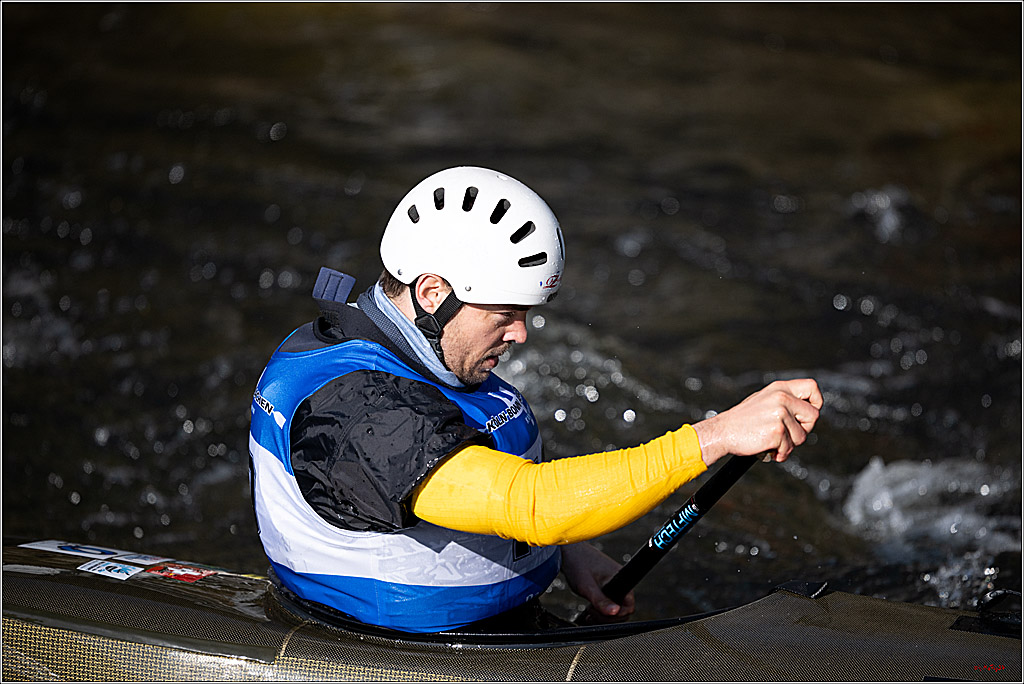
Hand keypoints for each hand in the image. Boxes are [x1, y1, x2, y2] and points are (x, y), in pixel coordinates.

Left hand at [561, 542, 634, 619]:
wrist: (566, 551)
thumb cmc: (577, 563)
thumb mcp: (587, 586)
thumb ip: (601, 600)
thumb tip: (615, 612)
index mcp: (621, 579)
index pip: (629, 606)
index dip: (617, 615)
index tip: (600, 614)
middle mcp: (620, 581)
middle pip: (623, 609)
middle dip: (608, 616)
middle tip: (592, 615)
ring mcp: (613, 582)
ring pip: (615, 606)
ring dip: (603, 614)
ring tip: (589, 614)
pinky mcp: (605, 584)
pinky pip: (608, 601)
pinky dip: (600, 609)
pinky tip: (590, 611)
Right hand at [692, 378, 822, 465]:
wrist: (722, 432)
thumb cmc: (742, 419)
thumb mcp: (764, 399)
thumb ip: (785, 400)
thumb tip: (808, 408)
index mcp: (779, 388)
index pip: (811, 386)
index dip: (816, 401)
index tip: (807, 414)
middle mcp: (781, 398)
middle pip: (813, 415)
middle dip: (804, 429)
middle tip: (788, 434)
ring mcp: (780, 414)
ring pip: (802, 436)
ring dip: (789, 445)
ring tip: (773, 442)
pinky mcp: (777, 432)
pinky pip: (789, 448)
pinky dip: (780, 453)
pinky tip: (768, 450)